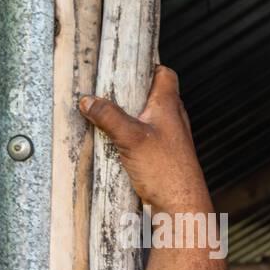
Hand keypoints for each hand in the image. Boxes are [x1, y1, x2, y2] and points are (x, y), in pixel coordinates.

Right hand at [79, 64, 211, 212]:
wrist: (181, 208)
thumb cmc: (167, 173)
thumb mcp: (131, 138)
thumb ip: (109, 116)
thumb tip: (87, 101)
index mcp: (169, 107)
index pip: (165, 74)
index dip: (150, 64)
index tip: (128, 61)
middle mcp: (172, 120)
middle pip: (153, 95)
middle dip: (131, 91)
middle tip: (106, 88)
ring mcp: (169, 140)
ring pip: (147, 118)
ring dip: (128, 116)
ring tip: (103, 114)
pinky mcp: (162, 158)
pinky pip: (144, 139)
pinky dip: (129, 136)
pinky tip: (112, 142)